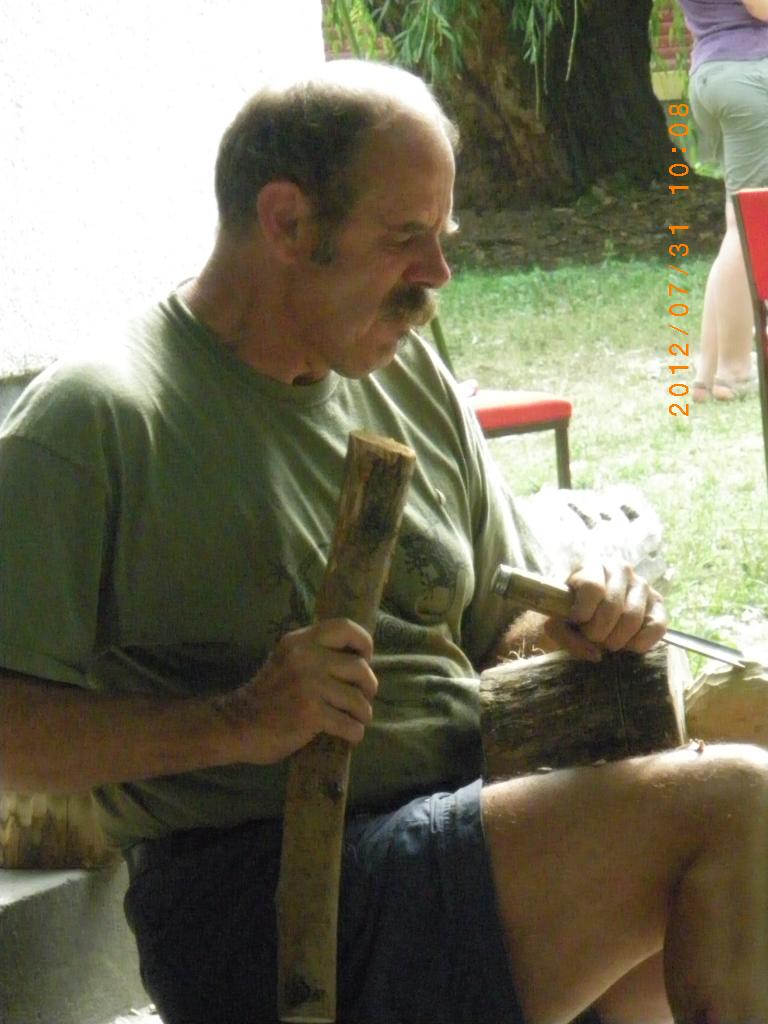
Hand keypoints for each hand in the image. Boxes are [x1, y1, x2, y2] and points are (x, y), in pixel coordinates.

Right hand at [212, 618, 377, 763]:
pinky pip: (349, 724)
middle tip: (364, 697)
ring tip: (357, 719)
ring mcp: (309, 685)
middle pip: (359, 667)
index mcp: (299, 640)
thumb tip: (358, 658)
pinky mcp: (311, 713)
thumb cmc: (267, 695)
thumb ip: (314, 653)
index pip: (345, 627)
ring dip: (363, 713)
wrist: (237, 725)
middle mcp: (305, 657)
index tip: (365, 658)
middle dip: (369, 686)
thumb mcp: (287, 660)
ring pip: (358, 699)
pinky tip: (350, 734)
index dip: (364, 642)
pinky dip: (354, 732)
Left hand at [543, 557, 666, 659]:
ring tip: (607, 641)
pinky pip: (656, 627)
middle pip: (612, 607)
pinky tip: (627, 644)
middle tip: (592, 637)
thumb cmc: (570, 613)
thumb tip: (595, 654)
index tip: (577, 622)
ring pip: (632, 618)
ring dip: (616, 640)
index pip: (592, 588)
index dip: (583, 612)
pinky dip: (639, 643)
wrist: (588, 613)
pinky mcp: (658, 603)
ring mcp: (641, 584)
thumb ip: (565, 636)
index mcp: (592, 565)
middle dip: (598, 632)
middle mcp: (620, 569)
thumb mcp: (557, 622)